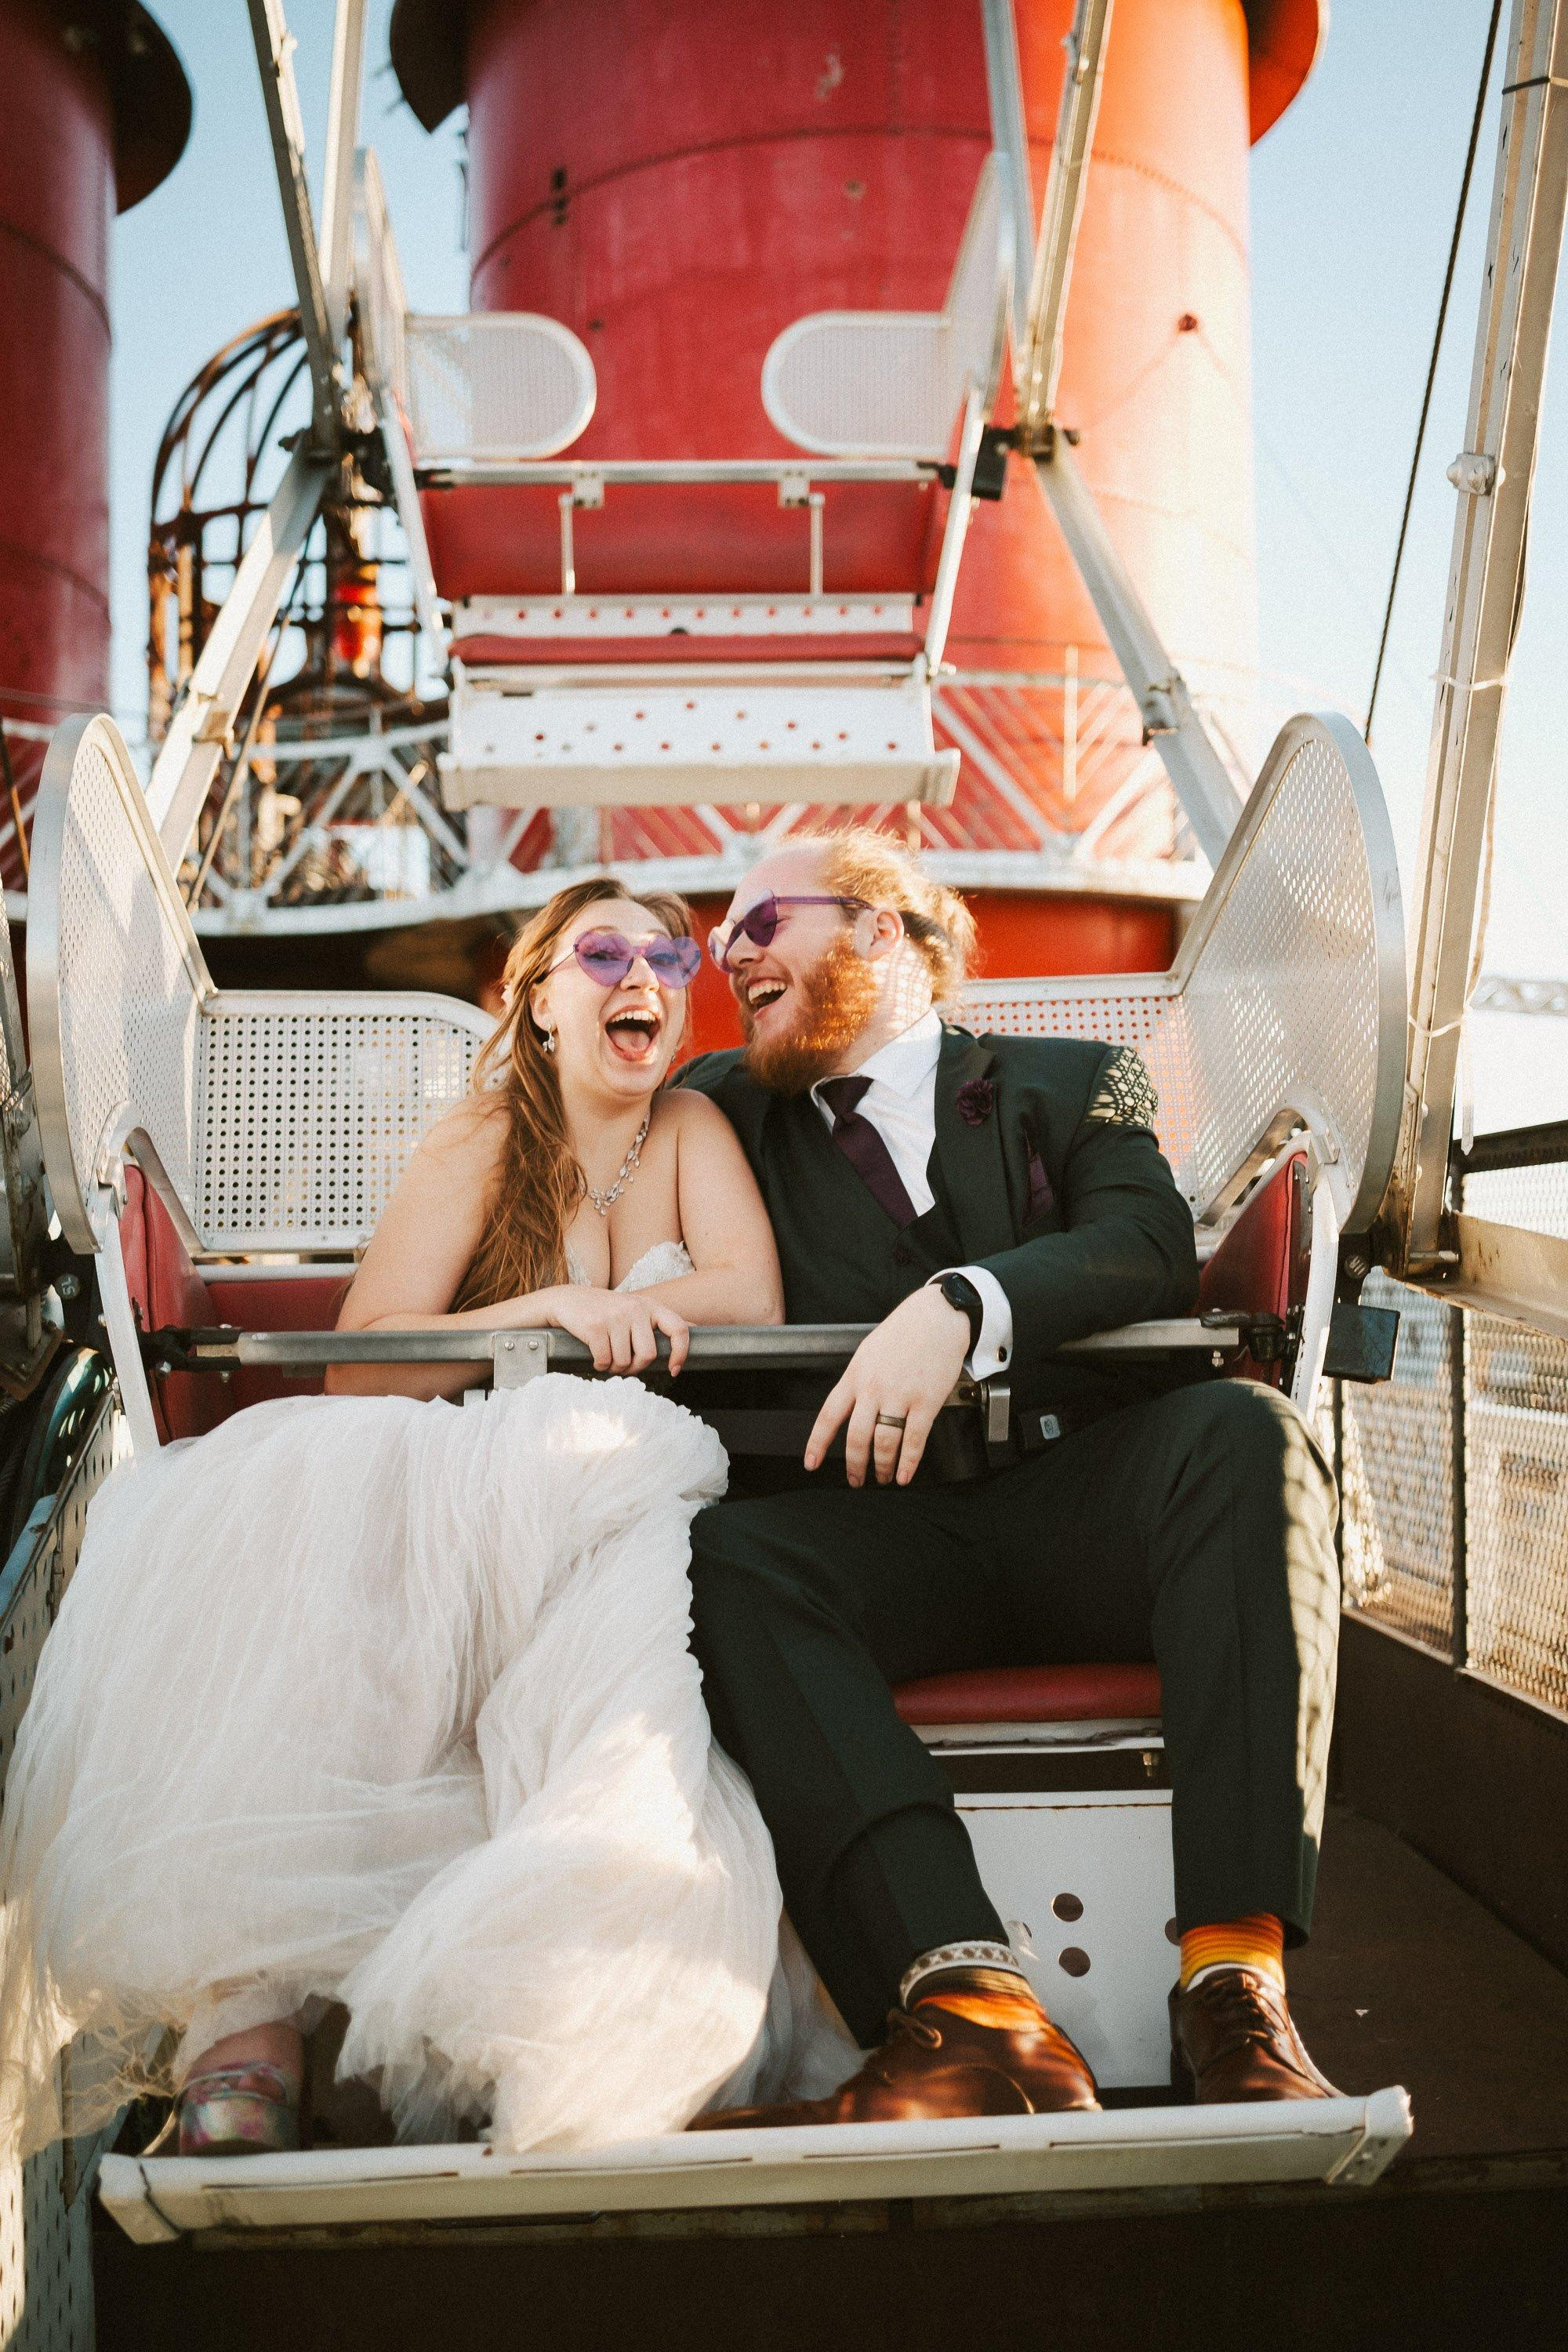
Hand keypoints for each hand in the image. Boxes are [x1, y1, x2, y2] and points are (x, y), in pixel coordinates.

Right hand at [534, 1286, 689, 1375]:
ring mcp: (614, 1317)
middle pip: (648, 1355)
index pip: (678, 1329)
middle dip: (635, 1368)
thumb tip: (696, 1327)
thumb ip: (660, 1320)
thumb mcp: (635, 1309)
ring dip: (615, 1368)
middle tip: (624, 1366)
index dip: (680, 1353)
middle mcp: (635, 1308)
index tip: (673, 1370)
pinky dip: (600, 1366)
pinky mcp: (595, 1327)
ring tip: (608, 1358)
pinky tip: (595, 1358)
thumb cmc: (605, 1311)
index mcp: (650, 1306)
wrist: (567, 1301)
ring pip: (624, 1361)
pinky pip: (604, 1361)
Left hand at [805, 1287, 969, 1486]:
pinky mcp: (926, 1401)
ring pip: (884, 1443)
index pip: (828, 1416)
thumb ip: (858, 1379)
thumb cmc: (905, 1331)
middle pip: (856, 1437)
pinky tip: (904, 1475)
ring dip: (882, 1466)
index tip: (811, 1463)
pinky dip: (908, 1463)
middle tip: (855, 1480)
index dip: (817, 1443)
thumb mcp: (868, 1351)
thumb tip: (851, 1407)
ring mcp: (900, 1396)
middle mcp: (873, 1388)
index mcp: (855, 1375)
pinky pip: (914, 1440)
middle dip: (854, 1465)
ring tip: (883, 1477)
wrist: (938, 1316)